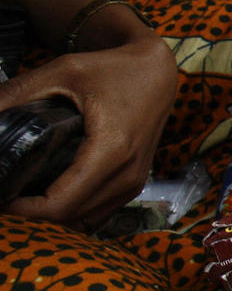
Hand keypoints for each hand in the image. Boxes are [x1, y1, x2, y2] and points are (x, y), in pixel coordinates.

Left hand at [1, 33, 176, 228]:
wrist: (157, 70)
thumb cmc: (113, 69)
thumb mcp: (61, 72)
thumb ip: (15, 94)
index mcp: (111, 150)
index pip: (59, 205)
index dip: (21, 210)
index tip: (0, 193)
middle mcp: (128, 173)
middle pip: (68, 218)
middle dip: (31, 213)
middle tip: (7, 190)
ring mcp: (135, 181)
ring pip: (84, 221)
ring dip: (53, 216)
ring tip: (27, 192)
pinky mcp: (136, 182)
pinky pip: (98, 214)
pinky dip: (73, 212)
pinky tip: (54, 192)